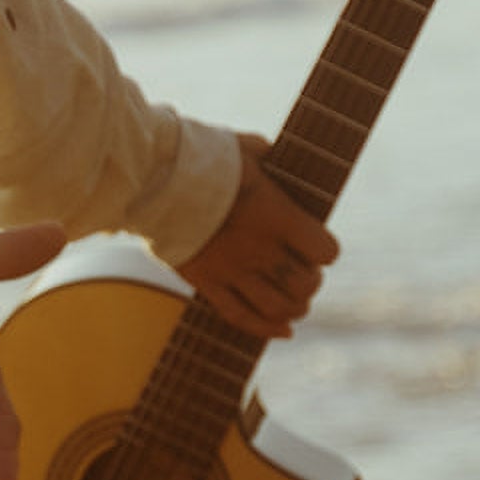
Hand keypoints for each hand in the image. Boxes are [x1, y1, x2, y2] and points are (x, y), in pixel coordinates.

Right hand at [180, 133, 339, 337]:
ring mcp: (231, 269)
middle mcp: (259, 249)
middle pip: (305, 284)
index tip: (317, 244)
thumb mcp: (246, 148)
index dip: (325, 250)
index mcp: (277, 215)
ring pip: (278, 308)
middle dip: (310, 281)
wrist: (153, 177)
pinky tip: (283, 330)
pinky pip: (240, 317)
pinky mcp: (205, 282)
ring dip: (294, 308)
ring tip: (293, 301)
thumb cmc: (202, 156)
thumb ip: (269, 160)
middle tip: (303, 272)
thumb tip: (276, 158)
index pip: (325, 251)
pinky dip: (266, 329)